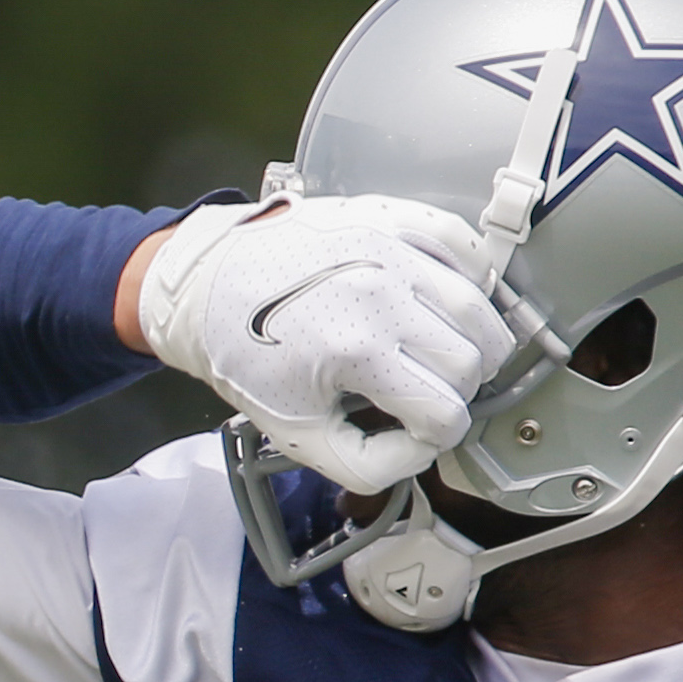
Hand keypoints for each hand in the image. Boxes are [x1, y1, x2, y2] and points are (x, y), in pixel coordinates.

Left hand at [134, 195, 512, 491]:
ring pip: (477, 304)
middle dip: (457, 390)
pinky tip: (446, 301)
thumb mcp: (294, 433)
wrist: (204, 286)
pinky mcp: (388, 218)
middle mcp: (382, 293)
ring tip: (442, 354)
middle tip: (427, 393)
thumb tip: (421, 449)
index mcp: (357, 350)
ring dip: (473, 340)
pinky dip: (469, 276)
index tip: (418, 430)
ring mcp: (389, 248)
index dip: (437, 435)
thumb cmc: (243, 354)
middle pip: (470, 359)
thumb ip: (365, 463)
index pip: (446, 411)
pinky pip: (461, 243)